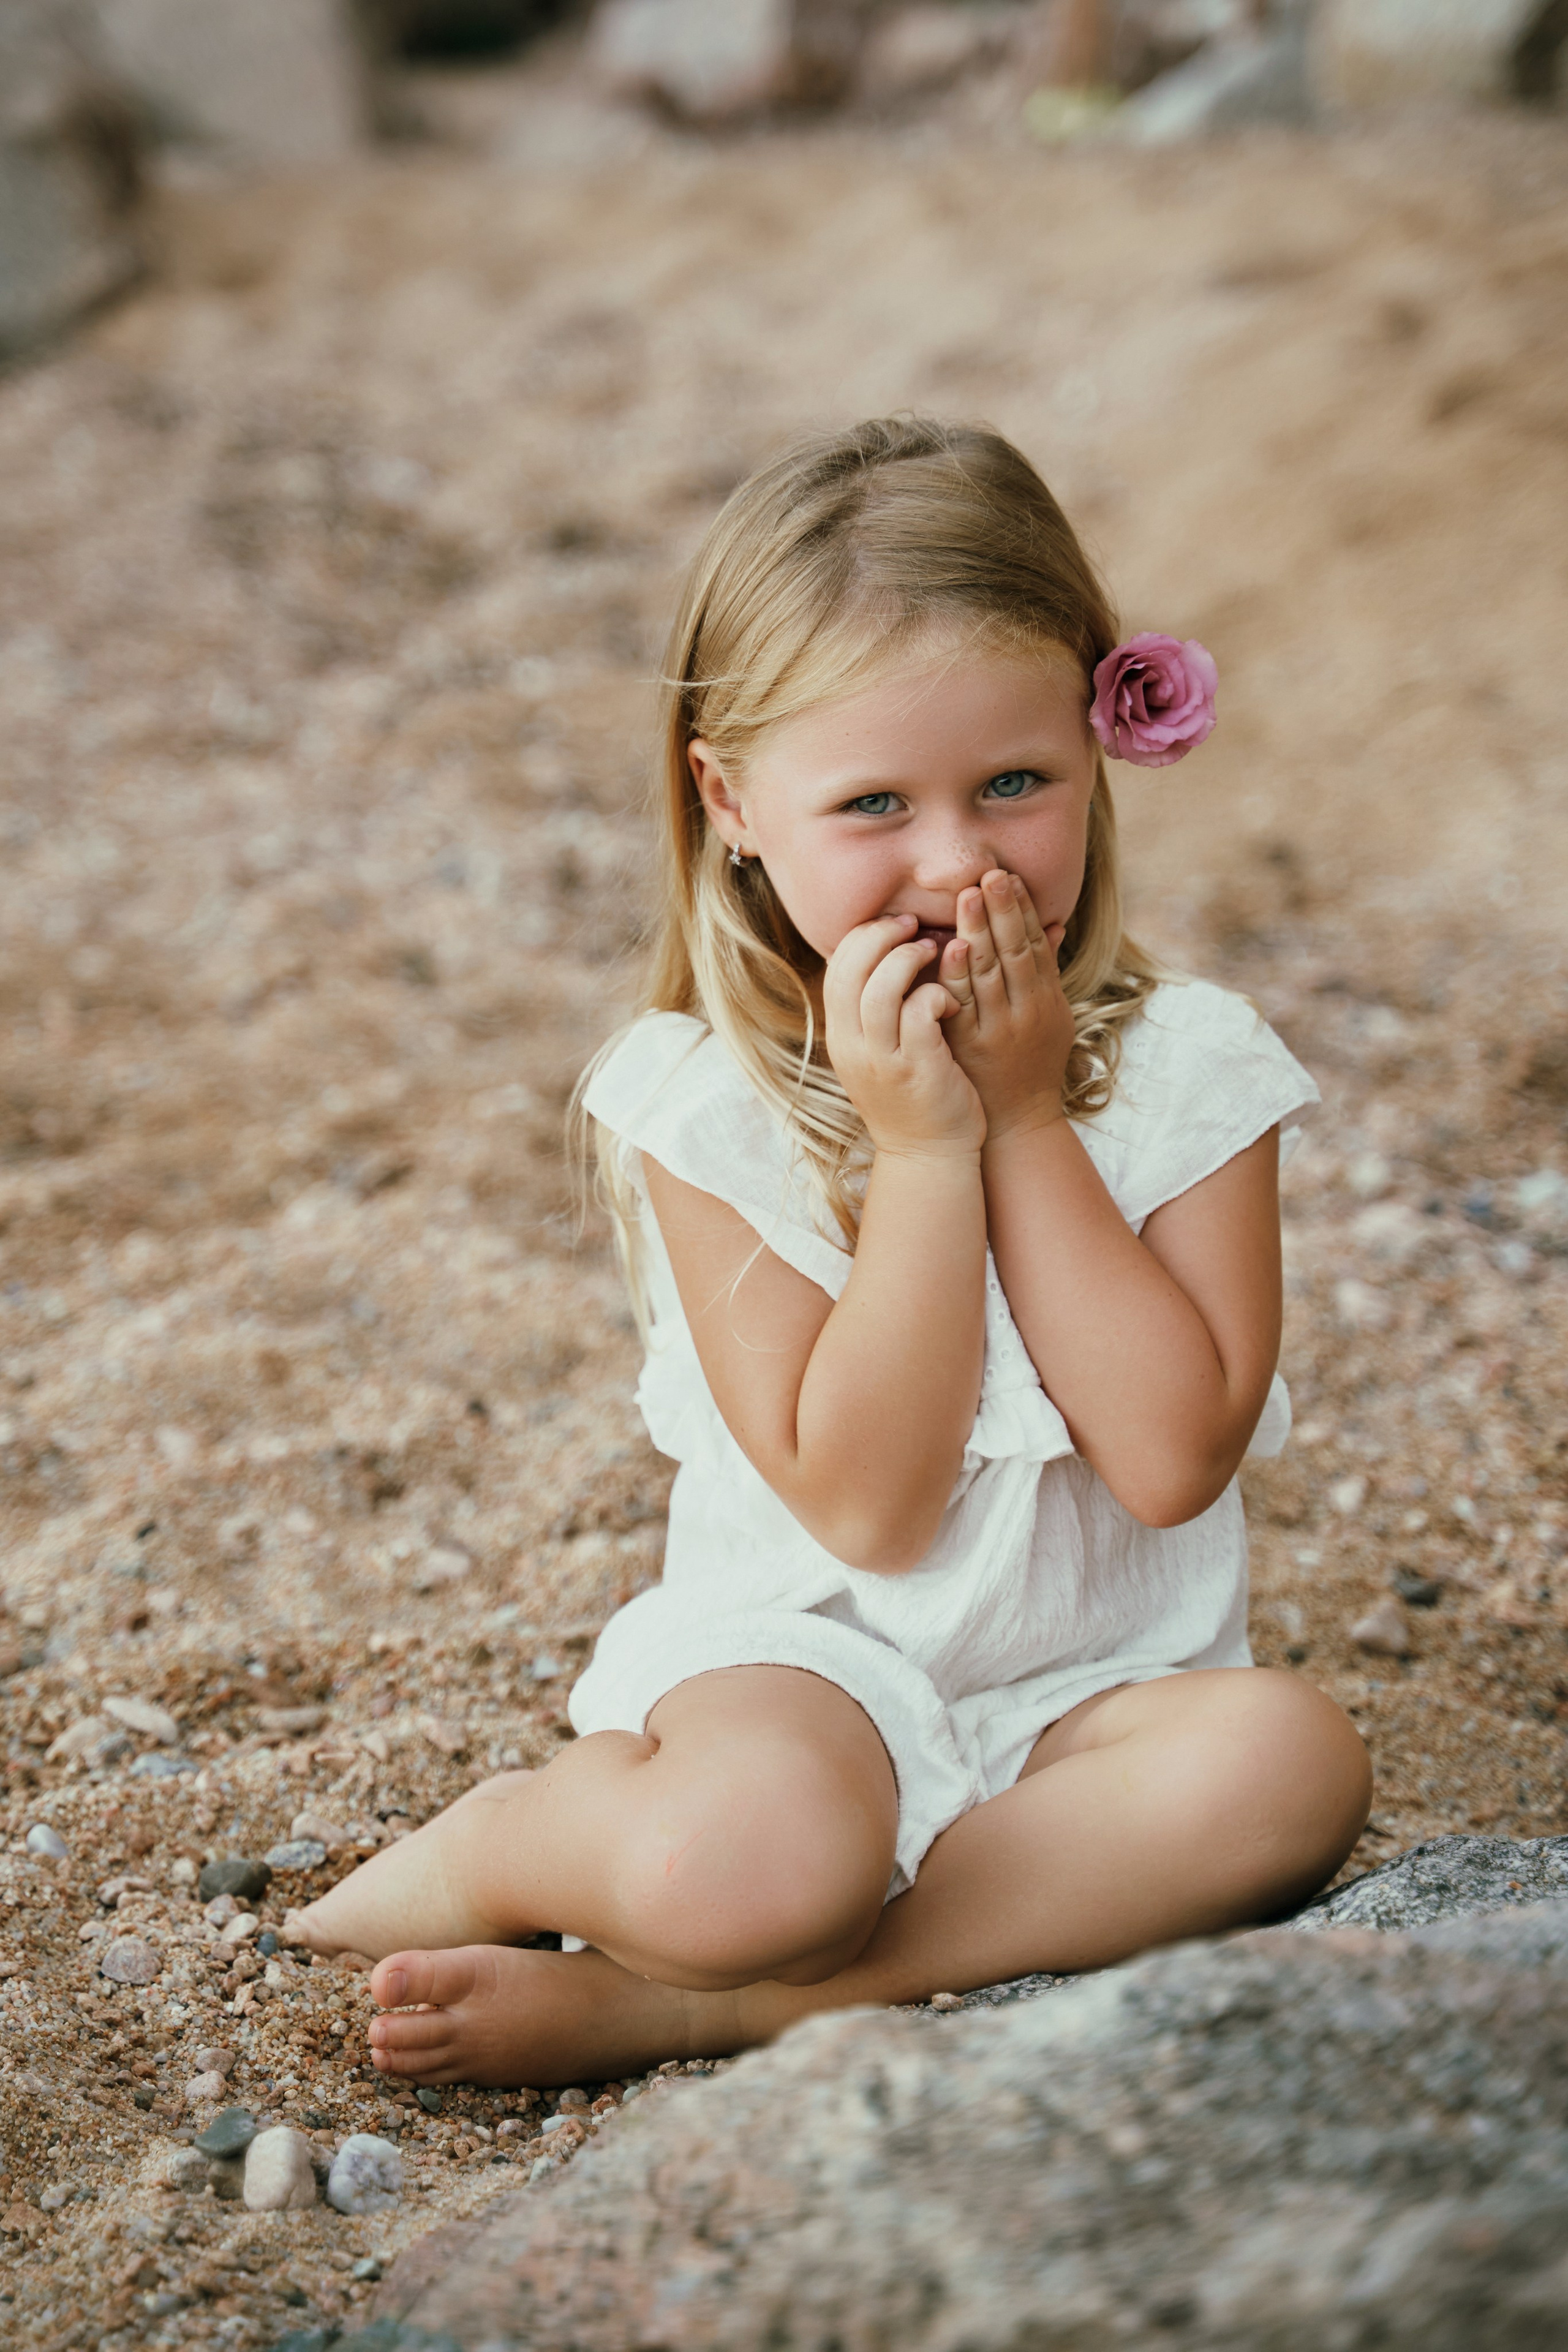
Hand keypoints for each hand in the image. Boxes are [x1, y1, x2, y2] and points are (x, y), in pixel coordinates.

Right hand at [824, 915, 984, 1160]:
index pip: (835, 967)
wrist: (931, 1156)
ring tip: (934, 953)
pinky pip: (920, 1010)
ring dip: (910, 959)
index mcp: (840, 1037)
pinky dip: (937, 993)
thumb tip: (883, 956)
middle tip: (914, 927)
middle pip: (851, 969)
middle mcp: (852, 1046)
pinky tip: (952, 1000)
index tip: (894, 925)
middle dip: (883, 936)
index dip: (862, 936)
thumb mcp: (877, 1055)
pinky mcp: (917, 1067)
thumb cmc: (913, 1097)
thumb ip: (873, 1013)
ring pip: (882, 986)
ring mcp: (882, 1059)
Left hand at [938, 870, 1072, 1142]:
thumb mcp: (1052, 1018)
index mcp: (1046, 999)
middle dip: (1003, 910)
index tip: (1010, 877)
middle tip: (990, 873)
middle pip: (1014, 951)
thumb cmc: (1030, 1065)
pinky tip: (951, 948)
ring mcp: (997, 1028)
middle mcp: (1026, 1010)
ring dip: (980, 931)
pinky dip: (958, 976)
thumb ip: (1046, 970)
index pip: (1034, 945)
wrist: (1017, 1123)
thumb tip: (1054, 924)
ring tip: (969, 894)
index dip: (1023, 910)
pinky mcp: (970, 1046)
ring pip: (990, 973)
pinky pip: (962, 1006)